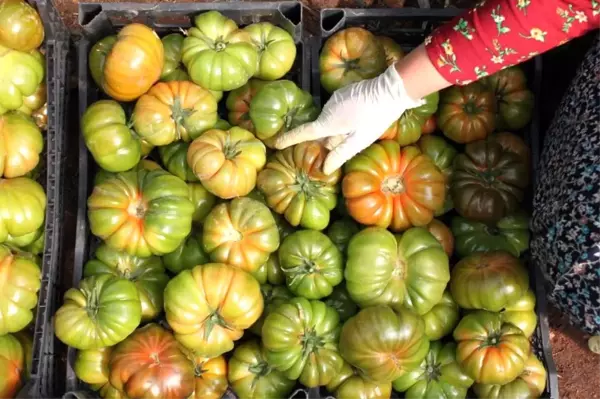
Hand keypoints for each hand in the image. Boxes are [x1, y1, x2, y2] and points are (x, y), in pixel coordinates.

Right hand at [274, 64, 422, 174]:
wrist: (391, 90)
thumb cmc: (376, 117)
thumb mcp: (360, 140)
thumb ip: (341, 153)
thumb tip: (325, 168)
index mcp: (329, 122)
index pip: (304, 133)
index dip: (289, 139)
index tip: (276, 143)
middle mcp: (327, 109)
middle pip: (320, 129)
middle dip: (325, 140)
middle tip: (341, 146)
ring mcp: (335, 99)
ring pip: (329, 120)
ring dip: (336, 129)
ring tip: (357, 130)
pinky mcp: (343, 93)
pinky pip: (336, 110)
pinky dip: (342, 118)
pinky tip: (358, 119)